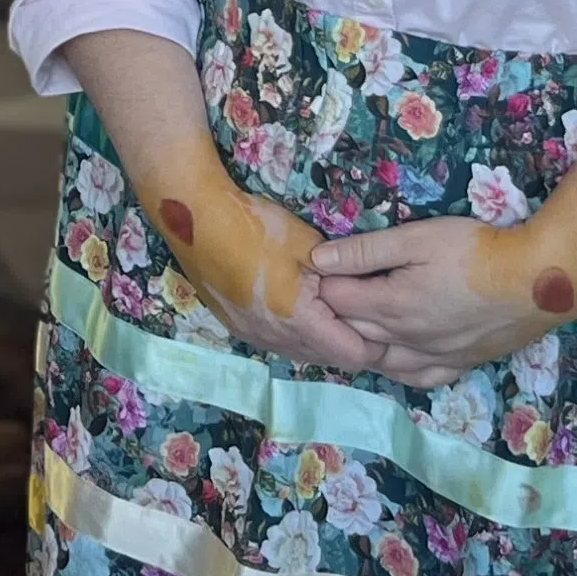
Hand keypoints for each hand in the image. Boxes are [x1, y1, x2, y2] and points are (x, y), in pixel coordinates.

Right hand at [150, 173, 384, 374]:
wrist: (195, 217)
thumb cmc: (256, 225)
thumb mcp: (309, 245)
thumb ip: (341, 277)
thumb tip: (364, 296)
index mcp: (298, 320)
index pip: (353, 355)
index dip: (373, 340)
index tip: (381, 316)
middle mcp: (275, 338)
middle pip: (329, 359)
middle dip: (348, 339)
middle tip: (358, 309)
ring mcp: (253, 335)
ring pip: (302, 354)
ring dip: (320, 338)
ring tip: (328, 306)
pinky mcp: (237, 327)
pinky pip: (279, 343)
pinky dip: (295, 332)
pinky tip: (295, 305)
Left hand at [310, 216, 562, 386]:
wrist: (537, 282)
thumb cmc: (475, 251)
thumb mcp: (416, 238)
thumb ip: (365, 251)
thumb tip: (317, 259)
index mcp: (391, 306)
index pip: (337, 299)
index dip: (322, 281)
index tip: (316, 266)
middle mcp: (406, 340)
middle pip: (353, 330)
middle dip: (333, 311)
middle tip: (326, 291)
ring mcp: (434, 356)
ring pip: (380, 360)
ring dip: (360, 342)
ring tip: (353, 322)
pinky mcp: (459, 364)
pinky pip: (417, 377)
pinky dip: (397, 368)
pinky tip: (394, 357)